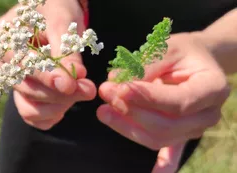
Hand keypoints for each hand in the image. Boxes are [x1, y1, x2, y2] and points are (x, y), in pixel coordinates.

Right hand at [0, 0, 95, 129]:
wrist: (55, 14)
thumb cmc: (56, 10)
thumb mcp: (62, 23)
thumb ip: (66, 51)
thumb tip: (77, 77)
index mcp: (0, 39)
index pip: (22, 64)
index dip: (47, 77)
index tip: (70, 85)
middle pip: (26, 89)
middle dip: (60, 93)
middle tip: (89, 89)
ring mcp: (10, 82)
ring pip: (29, 107)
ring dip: (58, 105)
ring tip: (82, 91)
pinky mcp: (21, 95)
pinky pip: (32, 115)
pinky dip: (51, 115)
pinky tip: (66, 103)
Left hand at [97, 33, 230, 172]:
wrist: (198, 61)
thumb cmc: (183, 52)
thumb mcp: (167, 48)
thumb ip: (144, 65)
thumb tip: (115, 82)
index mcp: (212, 88)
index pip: (177, 102)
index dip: (146, 99)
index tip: (119, 89)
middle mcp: (208, 114)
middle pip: (166, 125)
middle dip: (131, 111)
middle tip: (105, 92)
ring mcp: (195, 127)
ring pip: (159, 138)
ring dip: (128, 127)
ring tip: (104, 111)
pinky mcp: (182, 134)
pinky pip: (172, 152)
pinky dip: (164, 165)